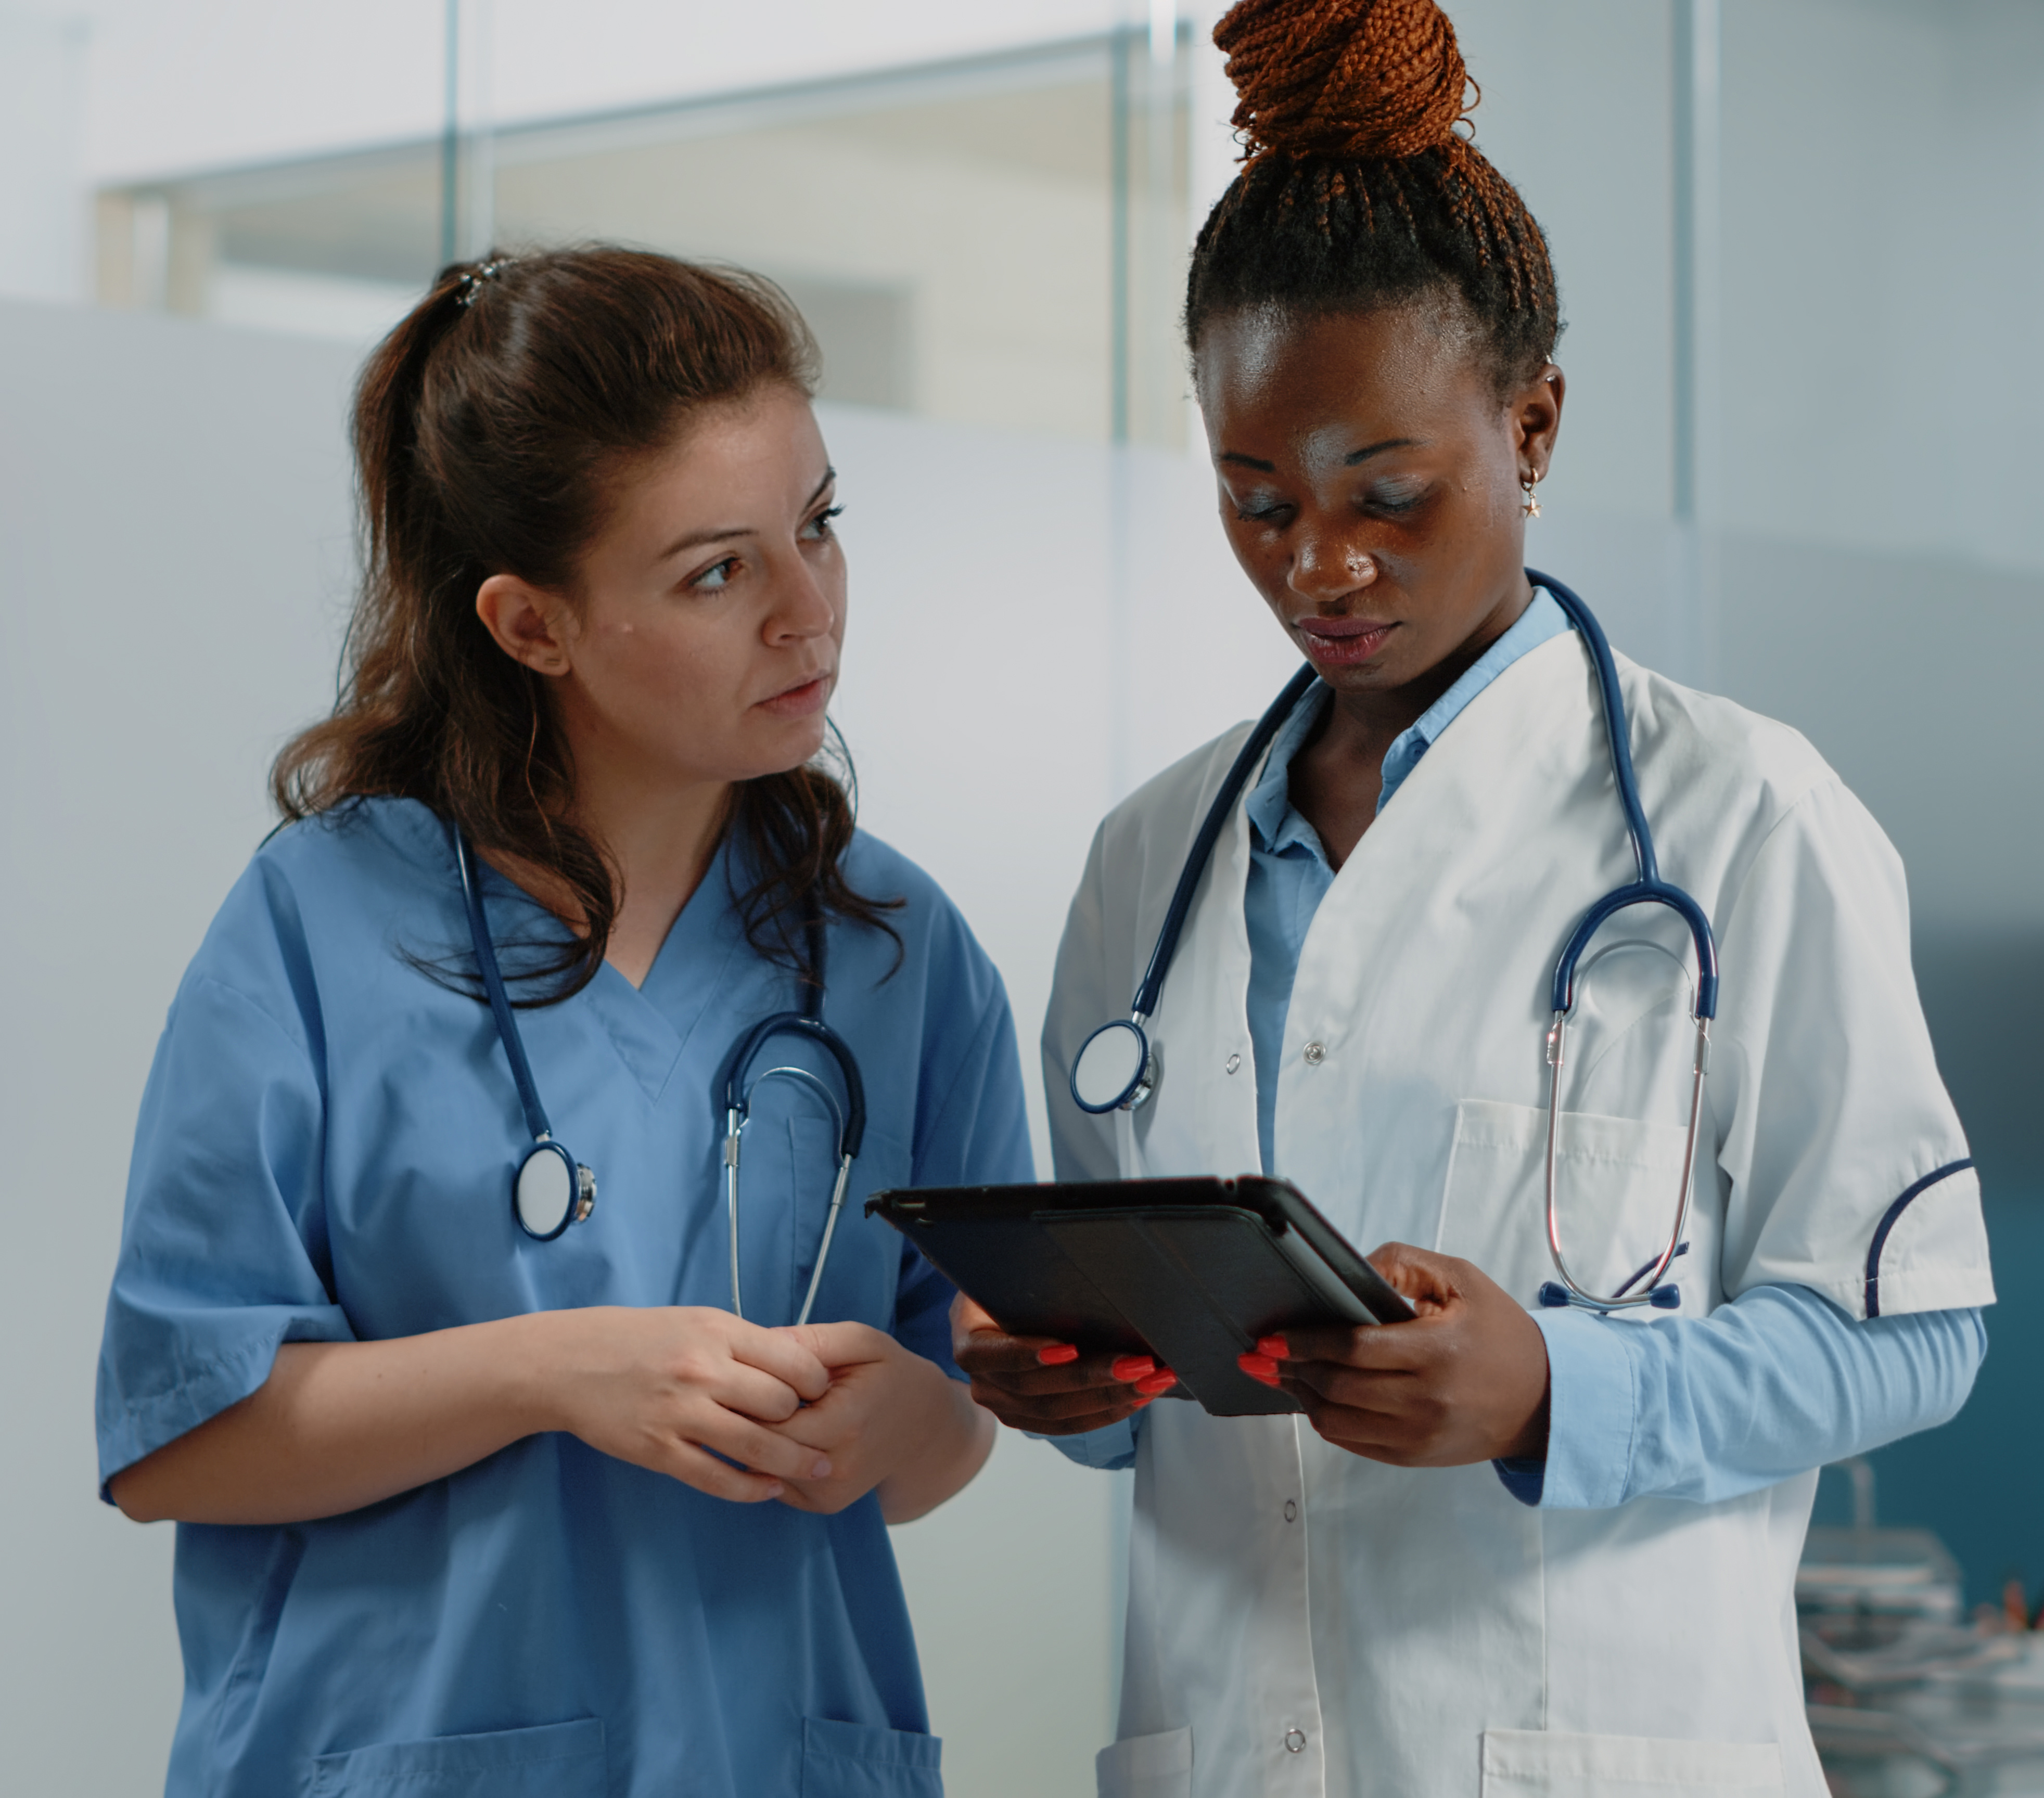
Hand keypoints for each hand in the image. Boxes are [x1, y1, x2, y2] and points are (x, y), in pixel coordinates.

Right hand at [538, 1305, 837, 1501]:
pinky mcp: (659, 1451)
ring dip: (795, 1462)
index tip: (825, 1394)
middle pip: (781, 1404)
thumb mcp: (695, 1321)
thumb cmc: (638, 1338)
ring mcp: (680, 1414)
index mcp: (716, 1332)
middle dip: (808, 1421)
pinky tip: (769, 1490)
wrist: (569, 1362)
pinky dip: (750, 1489)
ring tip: (820, 1468)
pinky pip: (716, 1478)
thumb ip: (742, 1343)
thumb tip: (795, 1367)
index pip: (792, 1360)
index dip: (817, 1382)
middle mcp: (702, 1370)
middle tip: (822, 1432)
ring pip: (757, 1446)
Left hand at [764, 1322, 991, 1519]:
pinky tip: (791, 1433)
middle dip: (749, 1418)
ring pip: (762, 1469)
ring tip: (777, 1410)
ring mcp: (829, 1493)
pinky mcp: (823, 1504)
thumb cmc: (891, 1376)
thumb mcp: (861, 1342)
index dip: (753, 1392)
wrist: (925, 1427)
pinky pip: (775, 1482)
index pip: (766, 1418)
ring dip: (759, 1440)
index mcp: (844, 1425)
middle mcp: (835, 1469)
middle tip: (755, 1390)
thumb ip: (813, 1340)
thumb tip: (762, 1342)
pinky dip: (773, 1459)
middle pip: (759, 1447)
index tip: (757, 1373)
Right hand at [949, 1292, 1171, 1436]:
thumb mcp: (1008, 1273)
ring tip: (1151, 1381)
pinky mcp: (1031, 1418)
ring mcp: (1006, 1405)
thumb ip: (1030, 1276)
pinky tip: (1138, 1396)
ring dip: (1111, 1398)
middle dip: (1093, 1377)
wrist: (995, 1312)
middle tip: (1138, 1364)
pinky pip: (1070, 1424)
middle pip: (1036, 1389)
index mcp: (970, 1342)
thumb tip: (1080, 1261)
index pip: (990, 1355)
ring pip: (1058, 1413)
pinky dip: (1107, 1411)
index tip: (1069, 1348)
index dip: (1027, 1354)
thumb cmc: (1006, 1289)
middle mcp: (983, 1382)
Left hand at [1239, 1243, 1549, 1465]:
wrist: (1542, 1398)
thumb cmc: (1499, 1332)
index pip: (1355, 1348)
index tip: (1273, 1336)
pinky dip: (1325, 1420)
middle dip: (1291, 1368)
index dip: (1306, 1342)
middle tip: (1261, 1353)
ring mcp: (1419, 1435)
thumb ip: (1403, 1263)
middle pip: (1337, 1387)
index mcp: (1438, 1351)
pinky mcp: (1415, 1456)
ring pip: (1336, 1421)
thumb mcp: (1460, 1280)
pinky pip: (1353, 1442)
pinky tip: (1312, 1397)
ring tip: (1281, 1373)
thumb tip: (1351, 1268)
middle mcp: (1427, 1400)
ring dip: (1301, 1396)